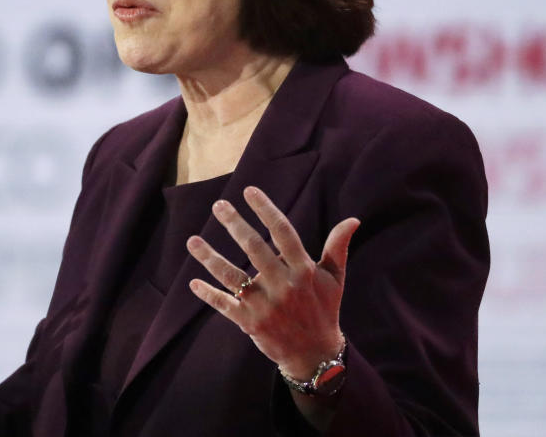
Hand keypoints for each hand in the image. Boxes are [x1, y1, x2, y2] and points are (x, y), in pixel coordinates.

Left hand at [186, 185, 358, 381]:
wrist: (315, 354)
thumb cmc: (323, 309)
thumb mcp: (334, 279)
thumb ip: (337, 247)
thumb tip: (352, 219)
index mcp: (304, 271)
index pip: (283, 232)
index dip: (266, 210)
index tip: (249, 190)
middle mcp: (283, 286)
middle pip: (254, 248)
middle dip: (235, 224)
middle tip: (219, 205)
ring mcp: (265, 305)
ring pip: (232, 277)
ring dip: (210, 258)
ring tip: (193, 240)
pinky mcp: (250, 322)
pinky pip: (224, 305)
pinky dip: (208, 294)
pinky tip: (193, 283)